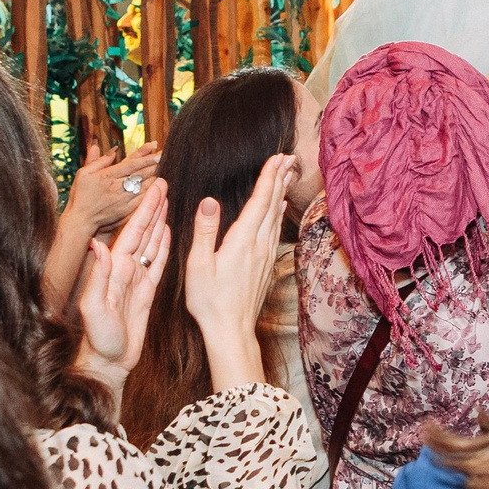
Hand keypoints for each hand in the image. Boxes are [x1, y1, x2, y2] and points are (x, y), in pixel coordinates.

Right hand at [63, 143, 163, 236]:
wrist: (81, 221)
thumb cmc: (80, 196)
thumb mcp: (84, 174)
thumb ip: (98, 160)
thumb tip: (114, 149)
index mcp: (107, 176)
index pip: (131, 164)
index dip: (146, 157)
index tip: (159, 151)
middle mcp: (117, 188)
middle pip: (141, 174)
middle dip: (155, 165)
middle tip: (167, 157)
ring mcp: (124, 201)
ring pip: (145, 187)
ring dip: (156, 178)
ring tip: (166, 170)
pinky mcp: (127, 212)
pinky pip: (144, 201)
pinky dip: (153, 194)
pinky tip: (161, 189)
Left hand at [74, 181, 170, 389]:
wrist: (108, 363)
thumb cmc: (99, 339)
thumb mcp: (94, 308)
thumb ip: (98, 276)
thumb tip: (98, 244)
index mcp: (114, 269)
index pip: (132, 232)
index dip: (143, 209)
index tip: (153, 188)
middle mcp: (124, 270)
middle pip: (142, 231)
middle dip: (152, 206)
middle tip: (163, 183)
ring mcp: (135, 279)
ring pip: (150, 243)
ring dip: (159, 220)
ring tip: (167, 200)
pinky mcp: (145, 292)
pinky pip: (156, 263)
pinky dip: (162, 245)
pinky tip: (168, 231)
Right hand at [183, 154, 295, 389]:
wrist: (231, 330)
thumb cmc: (210, 301)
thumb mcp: (199, 265)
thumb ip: (205, 230)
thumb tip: (210, 200)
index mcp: (242, 241)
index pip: (259, 201)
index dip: (269, 177)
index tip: (278, 157)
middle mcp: (259, 245)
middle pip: (273, 205)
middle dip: (280, 178)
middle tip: (290, 157)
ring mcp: (265, 255)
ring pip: (276, 216)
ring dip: (282, 193)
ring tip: (287, 174)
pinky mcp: (266, 265)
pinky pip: (275, 231)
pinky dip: (279, 214)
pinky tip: (280, 208)